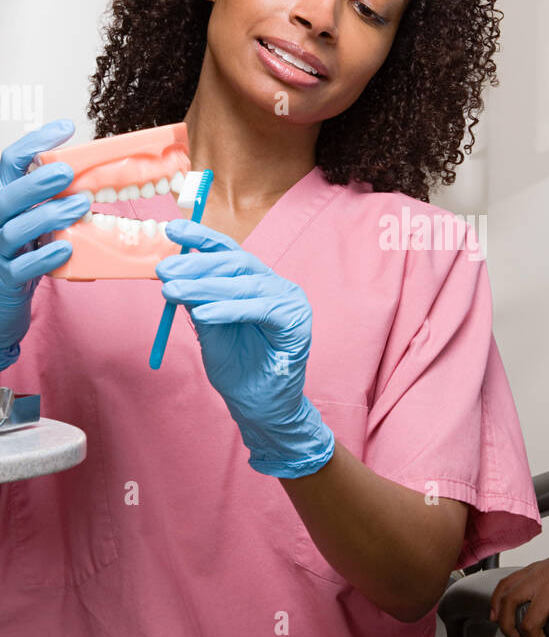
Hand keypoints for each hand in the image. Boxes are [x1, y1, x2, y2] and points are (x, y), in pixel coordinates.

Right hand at [0, 118, 90, 366]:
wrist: (1, 306)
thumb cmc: (25, 256)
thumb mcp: (36, 221)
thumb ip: (54, 201)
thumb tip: (97, 177)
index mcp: (4, 199)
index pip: (10, 163)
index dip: (35, 143)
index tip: (66, 128)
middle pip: (6, 196)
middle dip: (35, 182)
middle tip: (67, 172)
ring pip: (13, 230)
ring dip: (47, 216)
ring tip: (80, 206)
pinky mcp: (5, 280)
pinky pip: (22, 268)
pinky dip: (44, 257)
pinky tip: (67, 249)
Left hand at [156, 219, 334, 477]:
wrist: (261, 408)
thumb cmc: (238, 370)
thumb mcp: (209, 330)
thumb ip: (198, 301)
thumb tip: (172, 273)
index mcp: (255, 282)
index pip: (228, 251)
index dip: (201, 238)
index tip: (172, 228)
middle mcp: (275, 285)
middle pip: (236, 262)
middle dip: (196, 264)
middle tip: (164, 270)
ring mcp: (289, 301)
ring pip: (245, 283)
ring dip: (205, 286)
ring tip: (173, 291)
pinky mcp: (297, 321)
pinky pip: (260, 309)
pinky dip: (230, 309)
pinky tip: (205, 313)